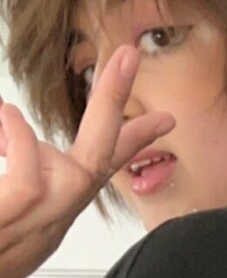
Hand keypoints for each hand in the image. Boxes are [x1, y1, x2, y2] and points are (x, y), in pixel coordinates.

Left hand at [0, 46, 174, 277]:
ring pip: (68, 163)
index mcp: (47, 220)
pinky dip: (12, 134)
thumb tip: (9, 126)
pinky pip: (28, 158)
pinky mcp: (22, 209)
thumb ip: (14, 170)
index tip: (160, 121)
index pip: (97, 176)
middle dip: (117, 103)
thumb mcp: (3, 214)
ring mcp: (41, 221)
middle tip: (128, 53)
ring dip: (24, 131)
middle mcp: (52, 223)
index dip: (129, 144)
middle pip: (102, 158)